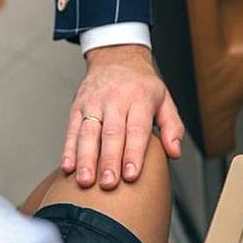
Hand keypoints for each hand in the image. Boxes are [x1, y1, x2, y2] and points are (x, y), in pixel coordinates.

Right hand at [61, 44, 184, 189]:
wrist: (116, 57)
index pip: (136, 129)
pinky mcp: (77, 107)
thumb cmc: (141, 85)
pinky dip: (69, 150)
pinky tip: (68, 168)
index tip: (131, 174)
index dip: (133, 153)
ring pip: (88, 133)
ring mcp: (93, 103)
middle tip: (109, 184)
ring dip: (85, 159)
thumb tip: (175, 152)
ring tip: (85, 181)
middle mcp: (115, 100)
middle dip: (109, 161)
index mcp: (139, 98)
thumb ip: (173, 127)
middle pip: (111, 134)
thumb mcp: (164, 100)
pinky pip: (72, 130)